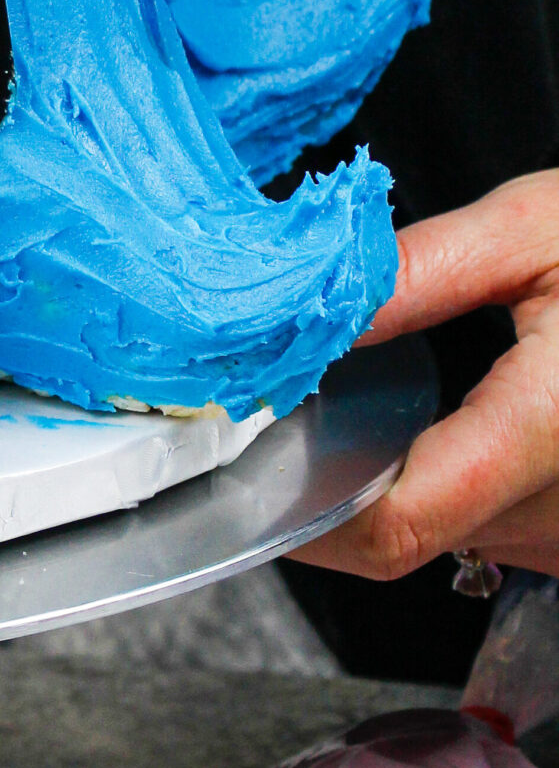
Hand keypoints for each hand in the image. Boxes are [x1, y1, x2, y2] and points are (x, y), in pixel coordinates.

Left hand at [296, 172, 558, 579]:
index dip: (300, 510)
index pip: (392, 526)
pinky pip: (493, 531)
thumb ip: (416, 274)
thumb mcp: (535, 229)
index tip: (240, 468)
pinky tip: (445, 425)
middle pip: (404, 535)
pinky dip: (451, 485)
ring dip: (394, 484)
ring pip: (447, 538)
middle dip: (332, 479)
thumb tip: (301, 313)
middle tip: (281, 409)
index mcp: (553, 431)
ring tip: (367, 406)